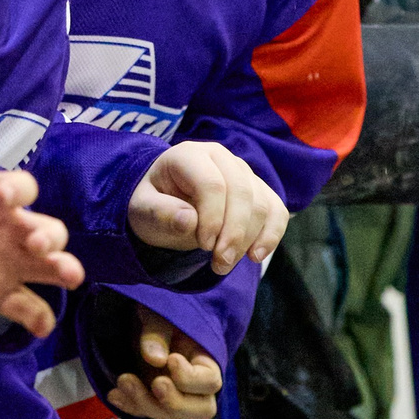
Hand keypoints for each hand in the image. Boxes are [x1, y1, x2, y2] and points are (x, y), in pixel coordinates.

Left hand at [0, 100, 81, 335]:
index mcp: (0, 197)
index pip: (22, 188)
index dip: (18, 190)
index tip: (4, 197)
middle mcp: (17, 229)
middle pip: (50, 230)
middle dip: (50, 237)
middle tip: (36, 245)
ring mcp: (14, 264)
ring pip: (52, 266)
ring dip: (63, 269)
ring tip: (68, 276)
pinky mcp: (2, 294)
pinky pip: (28, 307)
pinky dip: (38, 317)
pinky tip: (41, 325)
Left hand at [107, 305, 221, 418]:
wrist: (137, 320)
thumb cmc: (156, 314)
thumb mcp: (157, 314)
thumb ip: (158, 333)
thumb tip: (155, 359)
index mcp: (205, 360)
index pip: (210, 381)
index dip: (191, 378)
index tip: (171, 359)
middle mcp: (195, 385)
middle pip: (202, 410)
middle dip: (176, 403)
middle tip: (156, 383)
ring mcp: (175, 397)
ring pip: (171, 417)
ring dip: (145, 403)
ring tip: (123, 380)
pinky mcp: (153, 402)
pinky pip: (146, 414)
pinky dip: (129, 406)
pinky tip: (114, 394)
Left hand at [126, 140, 288, 273]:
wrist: (166, 202)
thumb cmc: (153, 203)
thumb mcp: (142, 210)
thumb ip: (160, 213)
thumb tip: (190, 221)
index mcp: (190, 155)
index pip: (212, 183)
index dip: (212, 218)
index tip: (203, 246)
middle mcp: (220, 157)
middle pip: (242, 192)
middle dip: (234, 233)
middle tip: (219, 263)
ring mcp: (243, 172)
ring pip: (261, 203)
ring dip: (249, 239)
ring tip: (225, 264)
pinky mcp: (258, 190)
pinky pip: (276, 210)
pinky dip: (271, 235)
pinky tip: (256, 255)